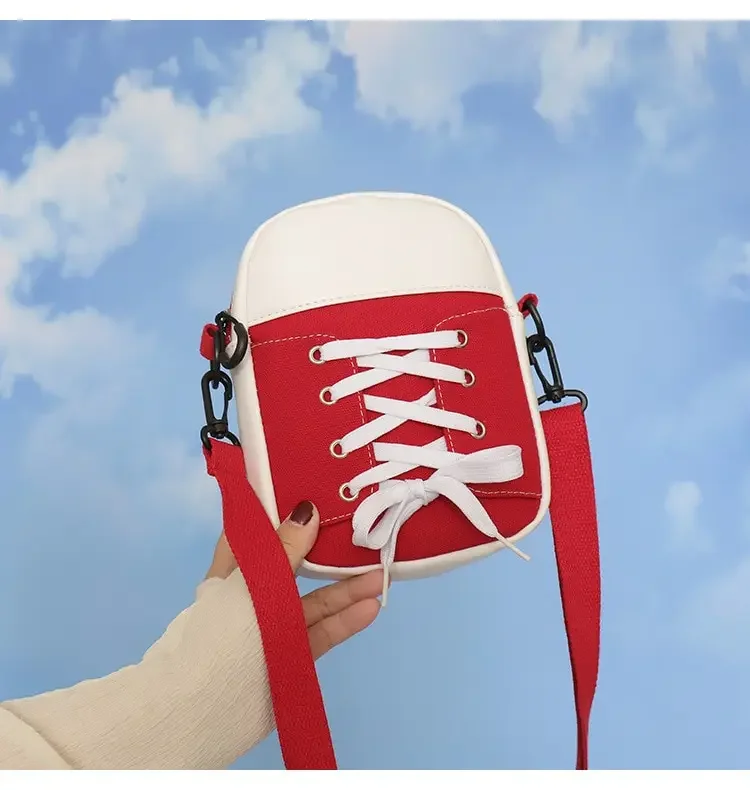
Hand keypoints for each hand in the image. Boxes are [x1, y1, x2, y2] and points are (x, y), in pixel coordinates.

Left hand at [205, 501, 382, 658]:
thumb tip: (306, 508)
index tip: (307, 489)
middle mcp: (253, 596)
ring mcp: (273, 626)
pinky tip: (370, 607)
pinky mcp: (291, 654)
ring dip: (345, 587)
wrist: (206, 711)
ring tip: (379, 574)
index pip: (252, 533)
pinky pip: (321, 632)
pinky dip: (344, 620)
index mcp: (231, 573)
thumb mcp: (253, 587)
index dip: (276, 511)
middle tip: (359, 527)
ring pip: (313, 600)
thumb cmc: (221, 636)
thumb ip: (284, 552)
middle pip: (292, 564)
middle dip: (323, 548)